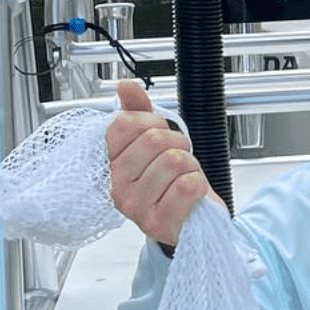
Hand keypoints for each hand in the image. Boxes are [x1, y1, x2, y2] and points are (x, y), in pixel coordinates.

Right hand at [106, 79, 212, 246]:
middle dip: (178, 144)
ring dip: (191, 165)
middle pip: (154, 140)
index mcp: (110, 163)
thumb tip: (126, 86)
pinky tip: (190, 193)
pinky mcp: (158, 223)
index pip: (124, 124)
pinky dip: (199, 185)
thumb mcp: (156, 143)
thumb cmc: (172, 181)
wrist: (191, 218)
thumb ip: (139, 112)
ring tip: (183, 177)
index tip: (159, 135)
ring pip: (174, 161)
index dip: (153, 122)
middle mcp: (116, 186)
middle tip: (178, 160)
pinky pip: (188, 186)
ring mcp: (135, 206)